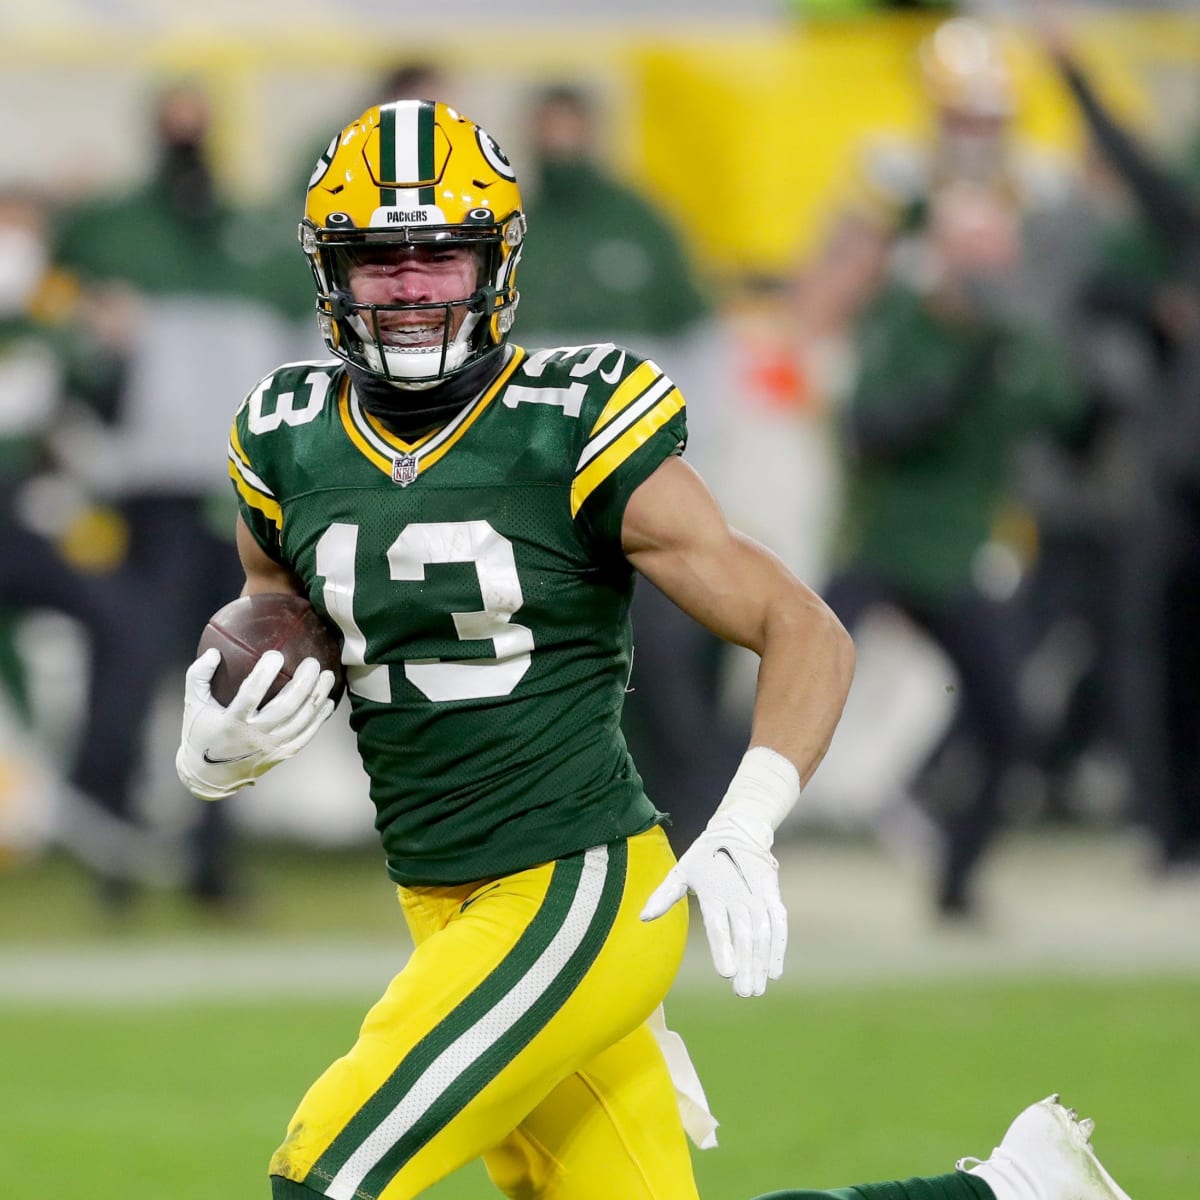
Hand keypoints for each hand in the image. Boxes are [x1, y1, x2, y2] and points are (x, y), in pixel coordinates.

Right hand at [176, 647, 335, 800]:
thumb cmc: (200, 733)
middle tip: (312, 662)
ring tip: (328, 676)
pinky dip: (319, 718)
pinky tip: (327, 701)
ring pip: (301, 720)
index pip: (251, 694)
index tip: (276, 655)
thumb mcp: (192, 704)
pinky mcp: (281, 755)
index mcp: (231, 722)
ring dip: (317, 696)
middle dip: (304, 682)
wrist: (208, 776)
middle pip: (286, 706)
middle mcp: (254, 736)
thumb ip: (198, 675)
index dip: (265, 674)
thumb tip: (213, 651)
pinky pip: (306, 735)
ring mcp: (270, 747)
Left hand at [641, 812, 786, 996]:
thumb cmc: (704, 857)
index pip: (719, 925)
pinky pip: (779, 925)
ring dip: (762, 963)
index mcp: (713, 892)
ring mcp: (757, 897)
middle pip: (744, 935)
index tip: (726, 974)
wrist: (738, 832)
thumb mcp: (681, 871)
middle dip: (746, 965)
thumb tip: (642, 918)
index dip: (723, 949)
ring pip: (762, 934)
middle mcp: (738, 896)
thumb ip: (664, 896)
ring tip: (757, 989)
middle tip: (744, 993)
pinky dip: (779, 948)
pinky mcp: (772, 896)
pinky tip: (775, 972)